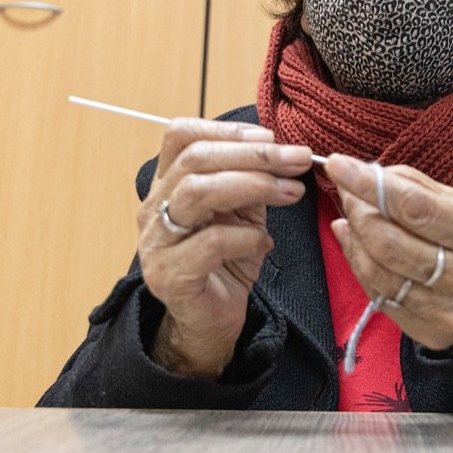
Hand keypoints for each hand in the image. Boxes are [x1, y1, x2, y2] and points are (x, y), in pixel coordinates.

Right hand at [137, 119, 311, 377]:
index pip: (181, 135)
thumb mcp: (242, 213)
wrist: (208, 323)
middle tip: (298, 159)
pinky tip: (265, 243)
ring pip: (197, 193)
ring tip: (291, 193)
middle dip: (254, 155)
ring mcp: (156, 241)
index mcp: (168, 184)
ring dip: (253, 185)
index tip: (271, 136)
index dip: (227, 129)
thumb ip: (253, 181)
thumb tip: (284, 150)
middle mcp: (154, 207)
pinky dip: (247, 236)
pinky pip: (210, 242)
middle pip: (195, 160)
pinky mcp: (170, 275)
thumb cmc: (226, 263)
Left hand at [323, 155, 452, 350]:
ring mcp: (449, 313)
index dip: (370, 185)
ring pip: (378, 273)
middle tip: (347, 189)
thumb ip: (418, 188)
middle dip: (358, 211)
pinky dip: (360, 266)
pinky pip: (380, 298)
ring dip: (354, 238)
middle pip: (389, 243)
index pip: (414, 208)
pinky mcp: (433, 334)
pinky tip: (356, 244)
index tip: (339, 164)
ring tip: (350, 215)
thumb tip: (367, 174)